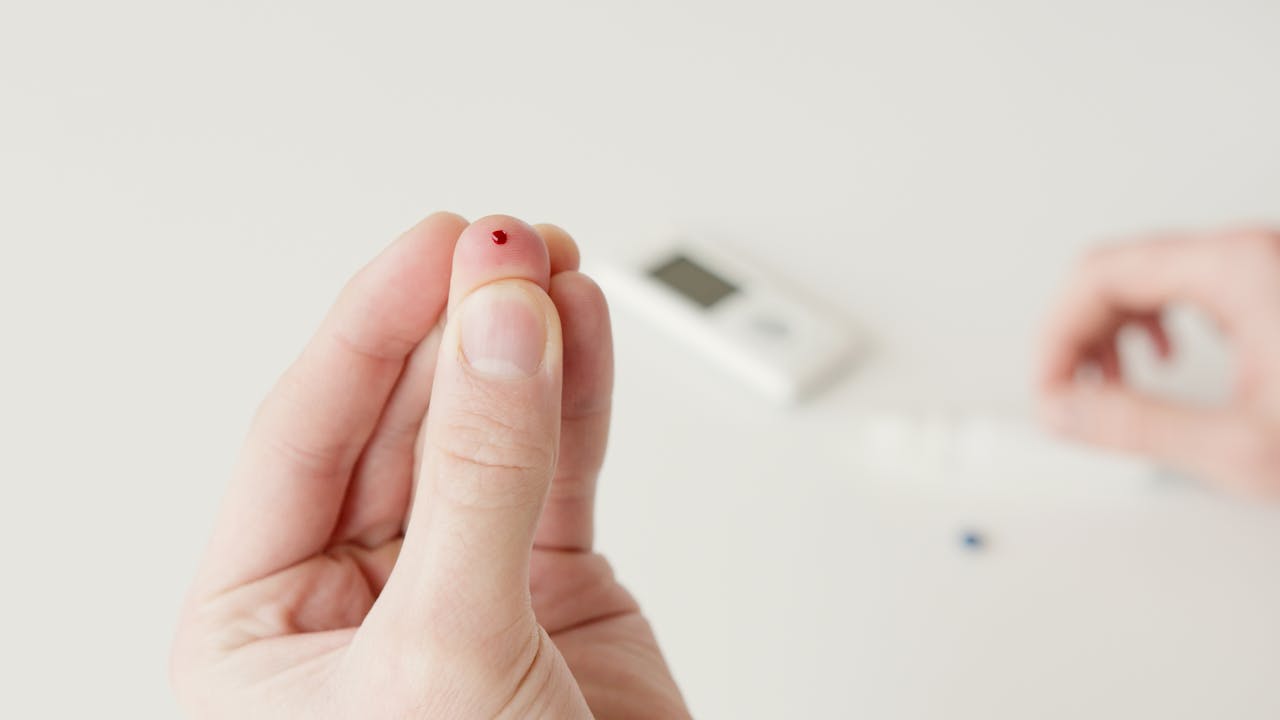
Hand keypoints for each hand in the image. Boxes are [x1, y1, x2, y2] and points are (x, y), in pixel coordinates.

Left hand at [171, 213, 689, 717]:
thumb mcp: (443, 653)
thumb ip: (476, 482)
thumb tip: (498, 333)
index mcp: (264, 620)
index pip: (304, 433)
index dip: (373, 325)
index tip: (442, 246)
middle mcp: (358, 592)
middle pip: (401, 415)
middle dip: (456, 324)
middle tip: (510, 251)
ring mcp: (461, 581)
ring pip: (486, 431)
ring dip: (521, 346)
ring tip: (553, 270)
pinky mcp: (553, 588)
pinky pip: (562, 469)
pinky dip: (582, 398)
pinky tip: (585, 329)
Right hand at [1037, 227, 1279, 497]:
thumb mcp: (1246, 446)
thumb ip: (1140, 426)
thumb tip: (1065, 412)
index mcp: (1239, 267)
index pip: (1101, 276)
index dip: (1056, 335)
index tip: (1047, 389)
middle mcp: (1249, 255)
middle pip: (1119, 274)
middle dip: (1076, 338)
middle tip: (1066, 398)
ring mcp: (1262, 269)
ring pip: (1147, 282)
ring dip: (1109, 334)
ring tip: (1105, 387)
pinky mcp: (1272, 293)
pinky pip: (1185, 292)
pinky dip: (1151, 329)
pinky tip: (1159, 363)